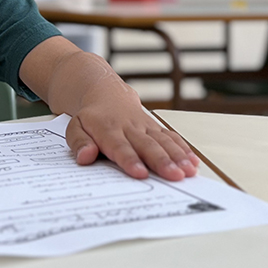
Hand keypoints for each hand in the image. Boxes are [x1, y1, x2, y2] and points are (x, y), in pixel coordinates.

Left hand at [65, 79, 199, 181]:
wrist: (104, 91)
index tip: (140, 173)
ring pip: (163, 141)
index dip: (130, 160)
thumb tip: (85, 156)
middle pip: (147, 145)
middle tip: (174, 175)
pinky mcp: (155, 126)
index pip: (120, 147)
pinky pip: (170, 136)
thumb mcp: (74, 127)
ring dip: (177, 156)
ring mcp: (144, 125)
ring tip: (188, 171)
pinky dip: (183, 148)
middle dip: (161, 161)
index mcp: (107, 129)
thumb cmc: (90, 117)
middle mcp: (129, 127)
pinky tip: (193, 162)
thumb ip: (78, 142)